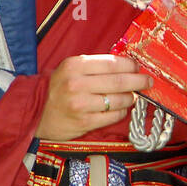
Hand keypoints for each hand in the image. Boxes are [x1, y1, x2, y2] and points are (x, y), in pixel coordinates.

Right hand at [35, 54, 152, 141]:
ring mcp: (81, 105)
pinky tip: (121, 108)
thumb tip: (128, 64)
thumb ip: (96, 65)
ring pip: (119, 100)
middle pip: (120, 82)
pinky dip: (122, 111)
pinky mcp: (85, 122)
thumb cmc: (60, 88)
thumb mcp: (72, 69)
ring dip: (131, 98)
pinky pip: (113, 116)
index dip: (130, 65)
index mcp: (74, 66)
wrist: (39, 113)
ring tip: (132, 96)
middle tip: (148, 82)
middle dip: (139, 81)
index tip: (138, 67)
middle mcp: (77, 84)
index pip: (112, 63)